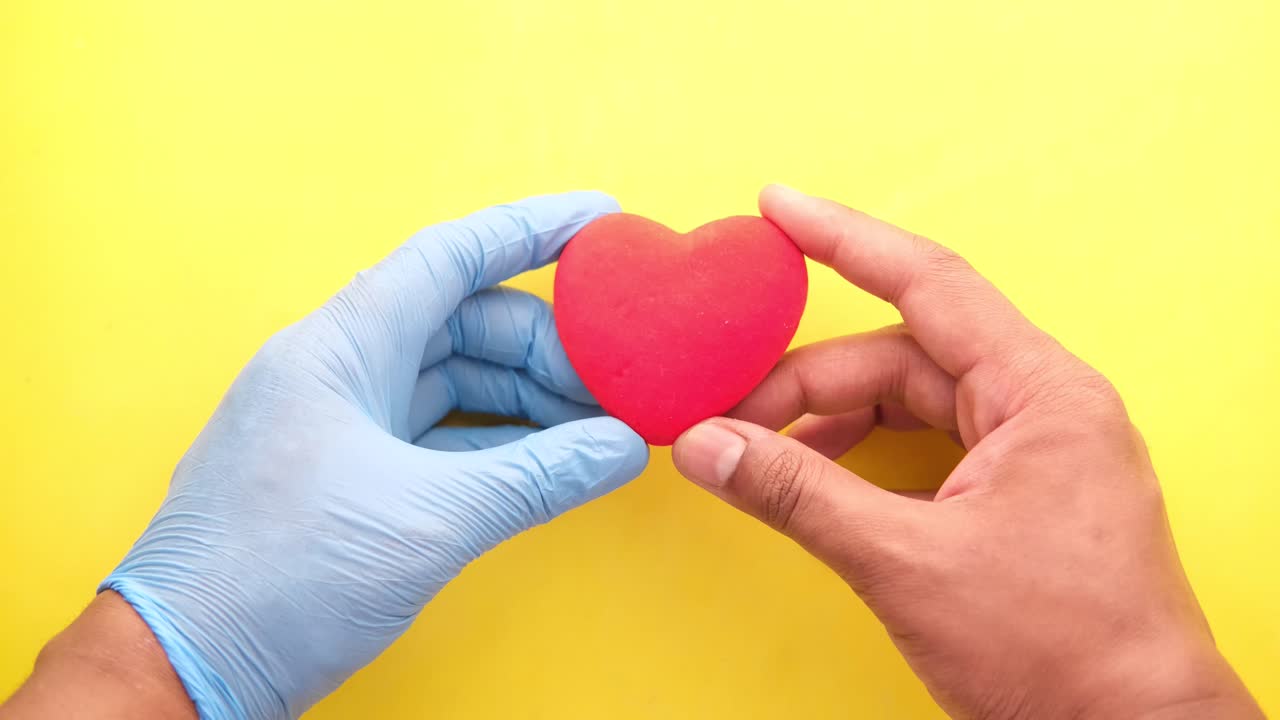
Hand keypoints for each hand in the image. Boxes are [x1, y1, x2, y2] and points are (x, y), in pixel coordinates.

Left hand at [95, 193, 648, 718]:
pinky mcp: (345, 473)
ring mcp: (338, 421)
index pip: (449, 257)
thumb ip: (537, 477)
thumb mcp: (428, 520)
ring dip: (524, 397)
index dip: (530, 230)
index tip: (600, 220)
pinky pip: (436, 430)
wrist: (187, 666)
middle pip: (461, 321)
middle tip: (614, 378)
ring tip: (592, 426)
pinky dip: (493, 439)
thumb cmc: (277, 579)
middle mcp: (336, 369)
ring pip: (450, 377)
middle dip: (545, 343)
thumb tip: (620, 449)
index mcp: (339, 348)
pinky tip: (544, 460)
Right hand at [673, 186, 1261, 719]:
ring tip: (761, 449)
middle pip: (904, 355)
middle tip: (728, 412)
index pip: (929, 283)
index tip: (778, 207)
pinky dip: (867, 452)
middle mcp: (1043, 405)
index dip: (843, 239)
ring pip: (914, 400)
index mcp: (1040, 394)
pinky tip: (819, 477)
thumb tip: (707, 447)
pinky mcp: (1022, 492)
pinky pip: (932, 441)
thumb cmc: (1058, 654)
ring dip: (833, 420)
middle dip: (809, 380)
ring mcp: (1036, 449)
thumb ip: (798, 493)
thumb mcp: (906, 563)